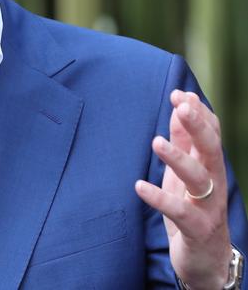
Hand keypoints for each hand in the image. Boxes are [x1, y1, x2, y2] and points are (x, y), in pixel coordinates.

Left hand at [135, 90, 232, 289]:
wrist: (205, 261)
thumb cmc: (193, 210)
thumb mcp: (185, 173)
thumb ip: (184, 142)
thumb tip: (179, 106)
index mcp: (210, 167)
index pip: (211, 134)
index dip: (199, 114)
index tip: (180, 94)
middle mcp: (214, 184)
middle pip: (211, 150)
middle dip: (198, 126)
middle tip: (181, 106)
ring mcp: (208, 207)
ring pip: (199, 178)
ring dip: (178, 158)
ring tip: (156, 142)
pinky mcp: (197, 230)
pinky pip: (181, 212)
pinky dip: (160, 198)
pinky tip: (139, 186)